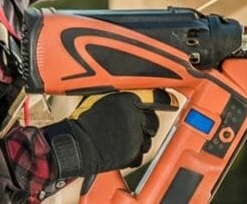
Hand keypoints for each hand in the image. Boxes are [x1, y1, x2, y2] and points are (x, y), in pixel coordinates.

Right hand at [41, 92, 160, 176]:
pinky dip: (131, 154)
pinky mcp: (132, 153)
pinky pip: (140, 155)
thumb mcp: (102, 96)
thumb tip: (139, 91)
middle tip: (130, 127)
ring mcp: (135, 136)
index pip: (158, 98)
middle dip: (145, 125)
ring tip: (119, 138)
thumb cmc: (84, 120)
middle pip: (153, 121)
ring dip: (138, 140)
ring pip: (148, 140)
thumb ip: (123, 94)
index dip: (166, 101)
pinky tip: (118, 148)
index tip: (171, 103)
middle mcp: (135, 116)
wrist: (75, 144)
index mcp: (129, 98)